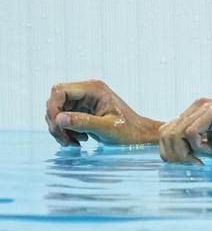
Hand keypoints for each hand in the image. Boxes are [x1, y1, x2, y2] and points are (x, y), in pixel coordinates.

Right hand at [46, 80, 160, 146]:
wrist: (139, 136)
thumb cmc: (129, 131)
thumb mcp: (107, 128)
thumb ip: (84, 122)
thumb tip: (59, 118)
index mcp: (94, 89)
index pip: (60, 91)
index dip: (53, 108)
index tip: (57, 126)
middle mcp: (87, 91)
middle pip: (55, 102)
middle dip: (56, 122)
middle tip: (66, 140)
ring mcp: (83, 101)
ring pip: (57, 112)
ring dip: (60, 129)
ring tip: (75, 142)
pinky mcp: (82, 111)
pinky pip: (63, 119)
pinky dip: (65, 131)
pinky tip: (79, 140)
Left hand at [158, 98, 211, 163]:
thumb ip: (192, 148)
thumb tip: (170, 157)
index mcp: (194, 114)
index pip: (165, 134)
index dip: (172, 154)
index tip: (192, 164)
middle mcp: (196, 107)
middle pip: (164, 134)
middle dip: (175, 155)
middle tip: (195, 164)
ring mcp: (204, 107)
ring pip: (173, 134)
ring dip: (183, 153)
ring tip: (201, 160)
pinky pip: (190, 133)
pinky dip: (196, 147)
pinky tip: (209, 151)